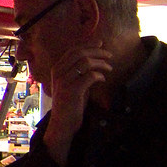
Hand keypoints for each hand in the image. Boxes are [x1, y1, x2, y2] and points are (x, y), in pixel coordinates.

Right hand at [43, 43, 111, 165]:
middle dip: (97, 52)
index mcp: (57, 68)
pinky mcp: (71, 91)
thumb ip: (80, 70)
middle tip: (109, 55)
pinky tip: (103, 80)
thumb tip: (95, 56)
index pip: (73, 50)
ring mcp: (63, 81)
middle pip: (80, 54)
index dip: (88, 45)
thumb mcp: (73, 82)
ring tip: (109, 68)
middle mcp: (58, 72)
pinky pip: (89, 76)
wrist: (63, 123)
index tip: (101, 44)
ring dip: (101, 64)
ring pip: (85, 63)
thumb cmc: (71, 102)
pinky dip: (99, 76)